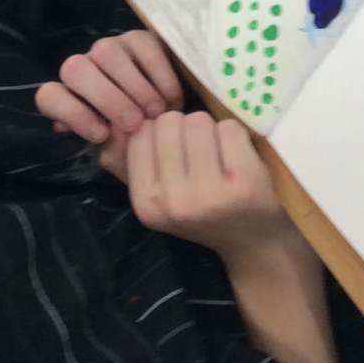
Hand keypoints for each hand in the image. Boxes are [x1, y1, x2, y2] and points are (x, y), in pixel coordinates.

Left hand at [36, 31, 182, 175]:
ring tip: (157, 113)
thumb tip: (109, 134)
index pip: (49, 97)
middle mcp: (84, 69)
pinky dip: (160, 76)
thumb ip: (113, 151)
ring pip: (106, 53)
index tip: (101, 135)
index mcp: (70, 99)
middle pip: (74, 70)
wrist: (176, 127)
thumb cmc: (143, 144)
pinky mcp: (139, 39)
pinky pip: (144, 49)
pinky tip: (172, 100)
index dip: (72, 114)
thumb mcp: (124, 156)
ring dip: (134, 86)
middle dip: (105, 98)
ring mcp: (109, 50)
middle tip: (134, 123)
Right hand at [124, 111, 295, 268]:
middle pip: (169, 122)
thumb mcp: (159, 195)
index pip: (140, 133)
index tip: (176, 153)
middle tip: (201, 156)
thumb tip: (111, 126)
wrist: (252, 242)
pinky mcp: (243, 183)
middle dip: (185, 130)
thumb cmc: (203, 210)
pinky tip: (239, 161)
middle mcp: (173, 201)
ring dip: (211, 131)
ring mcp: (209, 194)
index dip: (161, 134)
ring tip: (219, 158)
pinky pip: (229, 128)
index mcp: (145, 204)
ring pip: (199, 120)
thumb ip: (128, 163)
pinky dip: (236, 137)